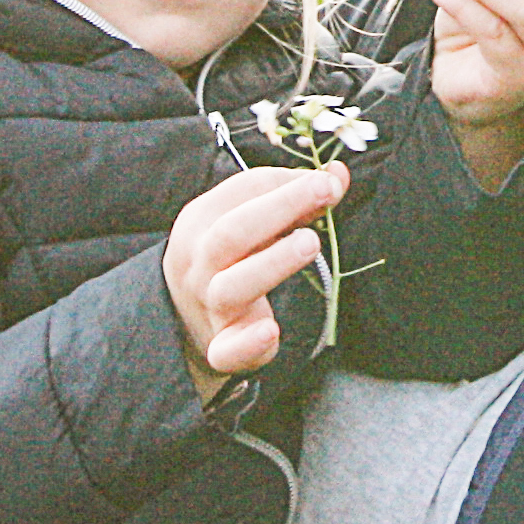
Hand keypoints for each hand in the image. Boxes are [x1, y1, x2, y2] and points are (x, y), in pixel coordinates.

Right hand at [160, 164, 344, 387]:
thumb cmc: (231, 256)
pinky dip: (247, 343)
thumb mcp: (252, 221)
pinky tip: (271, 331)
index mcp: (201, 222)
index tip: (328, 180)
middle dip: (280, 207)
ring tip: (310, 243)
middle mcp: (200, 263)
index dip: (286, 182)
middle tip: (324, 191)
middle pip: (231, 233)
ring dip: (272, 263)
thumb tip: (337, 173)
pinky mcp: (222, 348)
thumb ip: (294, 198)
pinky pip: (228, 350)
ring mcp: (209, 307)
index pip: (241, 192)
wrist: (186, 317)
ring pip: (231, 287)